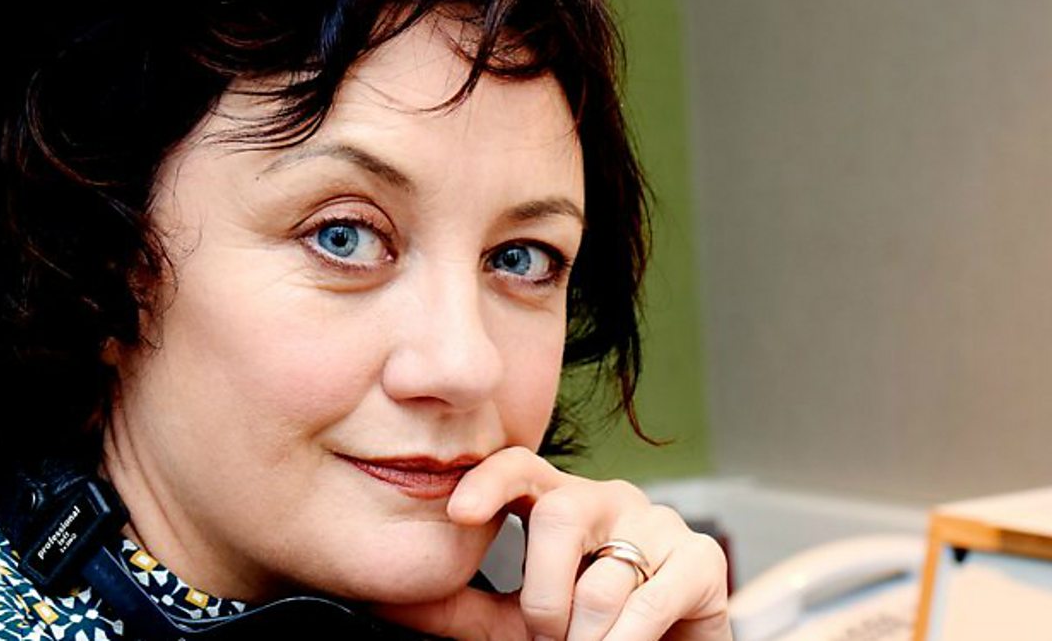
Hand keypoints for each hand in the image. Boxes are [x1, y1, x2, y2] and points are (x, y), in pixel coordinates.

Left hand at [373, 447, 730, 639]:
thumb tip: (390, 600)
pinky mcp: (701, 560)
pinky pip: (647, 604)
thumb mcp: (516, 621)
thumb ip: (463, 608)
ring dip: (585, 640)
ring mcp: (657, 523)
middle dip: (542, 597)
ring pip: (600, 581)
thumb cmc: (586, 631)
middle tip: (547, 638)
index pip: (520, 467)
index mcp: (559, 503)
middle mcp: (609, 500)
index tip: (458, 512)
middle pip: (559, 516)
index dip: (489, 480)